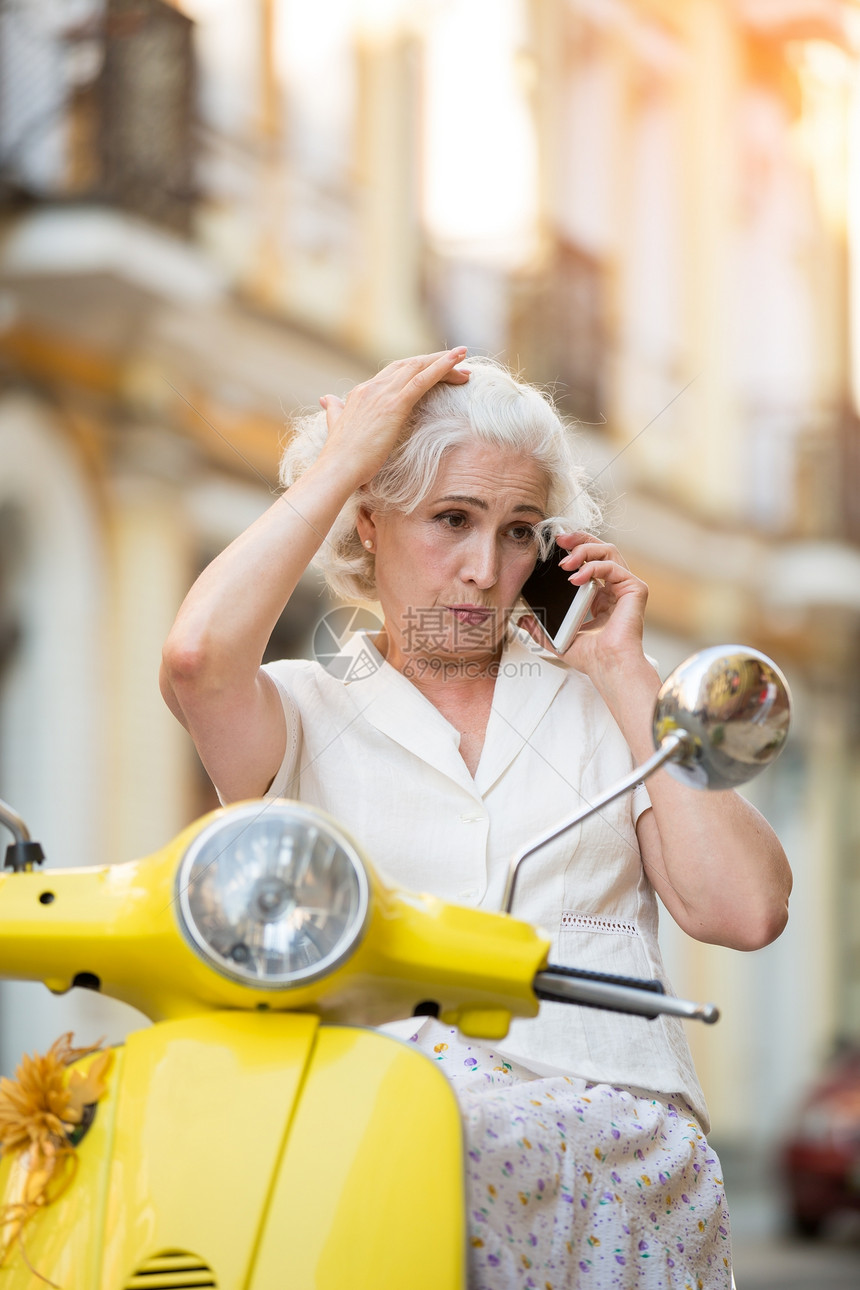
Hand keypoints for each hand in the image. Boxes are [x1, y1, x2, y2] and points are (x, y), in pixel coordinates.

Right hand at [317, 349, 469, 485]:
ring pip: (418, 367)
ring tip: (463, 359)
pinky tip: (458, 362)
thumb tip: (327, 400)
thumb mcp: (336, 426)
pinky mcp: (395, 404)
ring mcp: (383, 394)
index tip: (434, 373)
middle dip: (433, 362)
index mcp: (361, 393)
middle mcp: (372, 387)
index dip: (416, 370)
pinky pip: (423, 379)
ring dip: (444, 362)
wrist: (337, 469)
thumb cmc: (340, 457)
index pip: (394, 373)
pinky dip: (442, 367)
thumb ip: (334, 411)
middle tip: (457, 365)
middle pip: (409, 365)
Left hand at [518, 531, 649, 677]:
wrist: (607, 666)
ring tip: (566, 563)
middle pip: (600, 549)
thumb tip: (521, 619)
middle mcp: (614, 588)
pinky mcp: (635, 589)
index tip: (555, 547)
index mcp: (600, 596)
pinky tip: (576, 578)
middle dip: (579, 540)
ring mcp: (625, 587)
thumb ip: (539, 628)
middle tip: (559, 540)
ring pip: (608, 551)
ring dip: (584, 550)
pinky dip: (593, 567)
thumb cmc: (590, 657)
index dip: (574, 549)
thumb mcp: (557, 639)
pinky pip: (613, 566)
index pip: (589, 561)